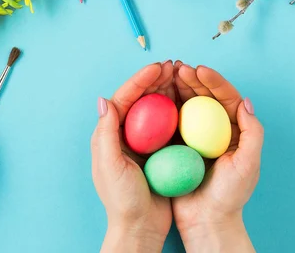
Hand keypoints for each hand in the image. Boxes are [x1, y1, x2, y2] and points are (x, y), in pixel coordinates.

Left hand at [92, 61, 174, 252]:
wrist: (140, 228)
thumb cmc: (122, 200)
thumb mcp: (110, 166)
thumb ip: (106, 133)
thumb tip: (103, 99)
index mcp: (109, 135)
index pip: (124, 99)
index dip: (140, 80)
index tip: (157, 67)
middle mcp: (124, 134)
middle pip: (140, 100)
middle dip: (155, 80)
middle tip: (174, 66)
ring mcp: (142, 143)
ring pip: (155, 109)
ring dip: (167, 91)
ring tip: (182, 76)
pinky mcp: (159, 152)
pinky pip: (169, 125)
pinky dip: (178, 111)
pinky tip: (190, 102)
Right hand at [172, 62, 263, 252]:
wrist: (206, 221)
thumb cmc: (230, 195)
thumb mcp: (248, 165)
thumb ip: (252, 133)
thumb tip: (245, 101)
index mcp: (234, 130)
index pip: (225, 98)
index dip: (214, 81)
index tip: (200, 70)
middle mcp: (214, 130)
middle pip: (204, 98)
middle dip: (192, 79)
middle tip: (178, 67)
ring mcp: (195, 137)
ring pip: (186, 105)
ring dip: (177, 88)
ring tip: (166, 74)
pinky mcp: (177, 145)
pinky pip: (170, 122)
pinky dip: (163, 107)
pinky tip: (155, 97)